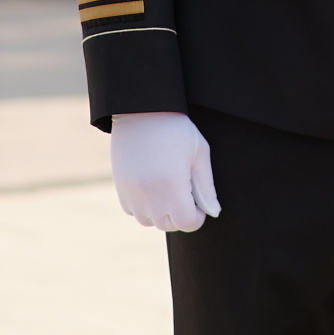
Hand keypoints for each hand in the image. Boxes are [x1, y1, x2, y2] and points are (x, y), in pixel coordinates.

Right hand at [110, 111, 220, 230]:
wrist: (141, 110)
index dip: (197, 216)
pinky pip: (133, 211)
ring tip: (168, 188)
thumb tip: (213, 212)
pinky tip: (152, 186)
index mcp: (172, 187)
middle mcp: (149, 195)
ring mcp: (132, 193)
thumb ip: (206, 187)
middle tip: (185, 191)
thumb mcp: (199, 153)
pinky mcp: (120, 188)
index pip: (187, 223)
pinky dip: (143, 206)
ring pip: (149, 221)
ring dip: (161, 212)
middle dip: (180, 214)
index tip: (199, 201)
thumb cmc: (176, 129)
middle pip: (168, 224)